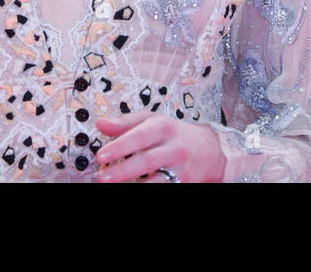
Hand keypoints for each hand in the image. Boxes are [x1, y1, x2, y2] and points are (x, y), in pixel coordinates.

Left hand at [94, 111, 226, 182]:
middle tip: (102, 177)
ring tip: (115, 187)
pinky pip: (165, 189)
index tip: (101, 156)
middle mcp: (173, 148)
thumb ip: (125, 123)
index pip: (139, 136)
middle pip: (147, 160)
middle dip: (123, 171)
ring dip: (136, 186)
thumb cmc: (173, 134)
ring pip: (157, 181)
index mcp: (163, 127)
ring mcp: (181, 169)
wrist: (209, 150)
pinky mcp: (184, 184)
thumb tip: (101, 124)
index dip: (120, 146)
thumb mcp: (152, 120)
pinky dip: (148, 189)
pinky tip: (134, 189)